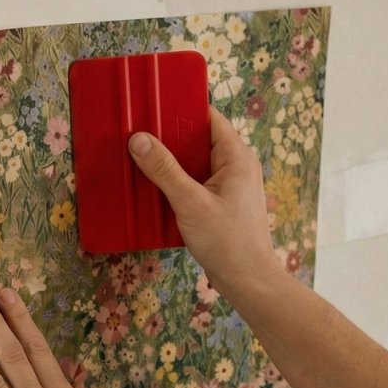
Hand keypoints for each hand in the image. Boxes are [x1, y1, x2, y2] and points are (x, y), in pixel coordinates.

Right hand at [129, 106, 282, 302]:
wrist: (247, 279)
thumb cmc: (227, 241)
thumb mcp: (190, 203)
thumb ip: (164, 170)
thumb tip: (139, 140)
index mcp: (237, 157)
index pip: (210, 118)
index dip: (183, 110)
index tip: (156, 107)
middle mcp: (237, 166)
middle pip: (200, 140)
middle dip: (171, 138)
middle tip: (141, 133)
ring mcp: (230, 185)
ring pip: (197, 163)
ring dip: (172, 163)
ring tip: (143, 158)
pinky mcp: (222, 203)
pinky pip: (197, 183)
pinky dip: (178, 182)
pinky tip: (156, 188)